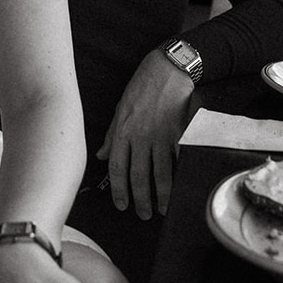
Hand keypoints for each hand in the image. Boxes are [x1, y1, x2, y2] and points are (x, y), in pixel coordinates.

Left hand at [97, 49, 199, 218]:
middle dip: (141, 200)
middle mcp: (141, 136)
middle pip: (139, 176)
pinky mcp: (179, 132)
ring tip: (162, 208)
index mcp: (123, 131)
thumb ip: (112, 134)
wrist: (169, 68)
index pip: (117, 168)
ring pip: (160, 173)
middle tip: (143, 215)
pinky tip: (180, 188)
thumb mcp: (120, 107)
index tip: (121, 204)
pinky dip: (179, 177)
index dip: (118, 190)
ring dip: (161, 195)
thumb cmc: (142, 85)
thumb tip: (102, 155)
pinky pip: (178, 160)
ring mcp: (161, 136)